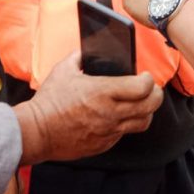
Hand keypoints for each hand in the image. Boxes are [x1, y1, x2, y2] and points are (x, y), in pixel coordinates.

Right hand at [14, 51, 161, 164]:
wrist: (37, 131)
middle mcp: (110, 113)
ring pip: (142, 122)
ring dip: (146, 111)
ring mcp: (109, 131)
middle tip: (152, 89)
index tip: (145, 76)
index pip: (142, 87)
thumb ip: (79, 57)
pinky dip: (127, 124)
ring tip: (141, 103)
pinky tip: (119, 116)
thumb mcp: (62, 70)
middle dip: (156, 95)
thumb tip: (88, 49)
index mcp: (102, 92)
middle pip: (150, 106)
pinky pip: (124, 133)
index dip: (148, 80)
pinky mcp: (104, 144)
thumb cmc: (49, 101)